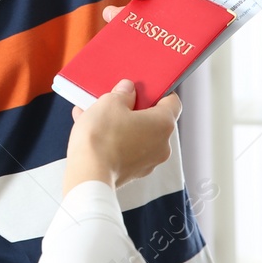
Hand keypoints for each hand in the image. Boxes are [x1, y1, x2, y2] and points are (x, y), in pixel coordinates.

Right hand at [63, 80, 180, 191]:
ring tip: (96, 117)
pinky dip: (114, 141)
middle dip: (133, 109)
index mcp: (163, 124)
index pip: (173, 102)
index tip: (144, 88)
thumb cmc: (102, 138)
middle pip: (153, 120)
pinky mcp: (132, 173)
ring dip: (121, 125)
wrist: (88, 174)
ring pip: (137, 136)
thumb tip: (128, 90)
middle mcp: (162, 145)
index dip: (159, 92)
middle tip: (115, 102)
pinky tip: (92, 133)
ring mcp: (148, 162)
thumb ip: (122, 93)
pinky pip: (126, 150)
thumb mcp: (109, 102)